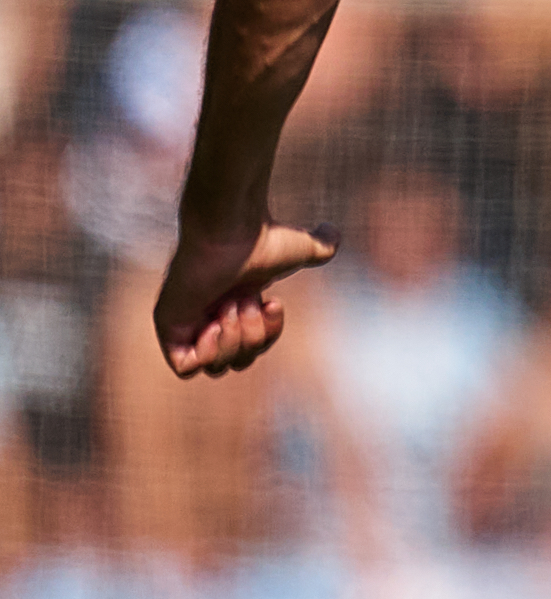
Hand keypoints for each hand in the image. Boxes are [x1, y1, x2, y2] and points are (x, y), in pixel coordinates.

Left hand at [155, 218, 334, 378]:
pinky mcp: (167, 327)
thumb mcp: (303, 248)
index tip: (270, 301)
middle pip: (238, 363)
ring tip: (228, 307)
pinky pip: (184, 368)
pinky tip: (213, 324)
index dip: (269, 333)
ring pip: (216, 368)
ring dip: (232, 341)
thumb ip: (321, 246)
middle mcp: (209, 316)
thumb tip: (334, 234)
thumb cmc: (263, 238)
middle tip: (245, 304)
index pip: (254, 347)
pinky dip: (207, 353)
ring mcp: (186, 323)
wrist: (231, 231)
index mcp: (234, 307)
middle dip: (252, 339)